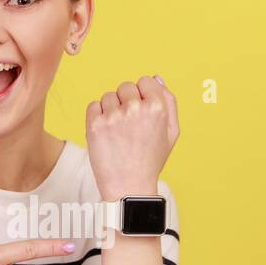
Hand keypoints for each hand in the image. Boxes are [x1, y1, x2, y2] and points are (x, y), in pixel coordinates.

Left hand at [85, 75, 179, 199]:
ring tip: (118, 133)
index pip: (145, 80)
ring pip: (108, 96)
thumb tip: (156, 77)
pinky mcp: (94, 125)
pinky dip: (97, 117)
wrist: (129, 187)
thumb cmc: (151, 160)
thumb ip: (169, 101)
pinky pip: (93, 106)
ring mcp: (113, 116)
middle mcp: (135, 108)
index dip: (143, 96)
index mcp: (157, 107)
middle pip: (125, 86)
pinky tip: (106, 134)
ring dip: (111, 110)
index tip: (141, 114)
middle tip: (129, 127)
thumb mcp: (171, 132)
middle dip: (126, 102)